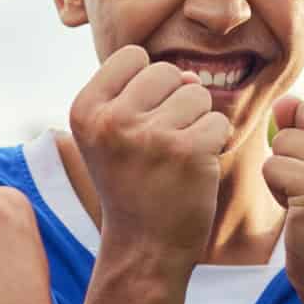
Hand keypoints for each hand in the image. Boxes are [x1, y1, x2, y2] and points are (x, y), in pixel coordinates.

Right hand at [68, 46, 228, 271]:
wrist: (143, 247)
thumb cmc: (131, 183)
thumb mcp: (111, 135)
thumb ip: (141, 93)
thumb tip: (191, 76)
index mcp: (85, 110)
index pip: (132, 56)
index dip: (145, 85)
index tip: (137, 122)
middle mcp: (111, 120)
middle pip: (167, 72)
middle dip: (173, 102)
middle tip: (158, 146)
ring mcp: (149, 135)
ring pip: (197, 94)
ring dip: (196, 122)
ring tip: (175, 157)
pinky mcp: (187, 150)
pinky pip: (218, 121)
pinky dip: (214, 144)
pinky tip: (193, 169)